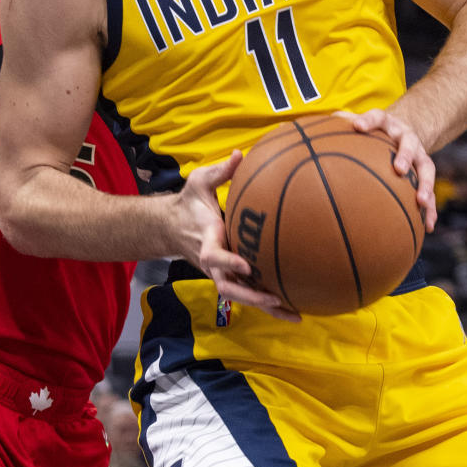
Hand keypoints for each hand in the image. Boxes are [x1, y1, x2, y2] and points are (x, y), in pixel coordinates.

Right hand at [173, 152, 299, 320]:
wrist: (171, 227)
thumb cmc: (189, 202)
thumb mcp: (199, 182)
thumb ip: (221, 171)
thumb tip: (241, 154)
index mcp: (207, 239)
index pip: (214, 256)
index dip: (229, 262)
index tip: (248, 266)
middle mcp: (213, 262)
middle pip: (229, 288)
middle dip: (252, 296)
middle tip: (275, 297)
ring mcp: (220, 273)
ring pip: (241, 296)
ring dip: (265, 307)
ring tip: (294, 313)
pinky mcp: (229, 276)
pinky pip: (247, 293)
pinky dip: (268, 304)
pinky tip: (294, 308)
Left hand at [335, 108, 436, 231]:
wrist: (403, 130)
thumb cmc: (373, 130)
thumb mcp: (360, 123)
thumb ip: (341, 123)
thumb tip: (313, 126)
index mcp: (386, 123)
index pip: (377, 117)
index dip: (368, 121)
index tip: (357, 126)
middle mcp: (406, 137)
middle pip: (408, 144)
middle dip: (404, 156)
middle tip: (398, 169)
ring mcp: (419, 154)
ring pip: (425, 168)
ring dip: (425, 185)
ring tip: (420, 201)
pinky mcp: (425, 171)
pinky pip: (430, 191)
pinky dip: (430, 208)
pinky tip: (428, 226)